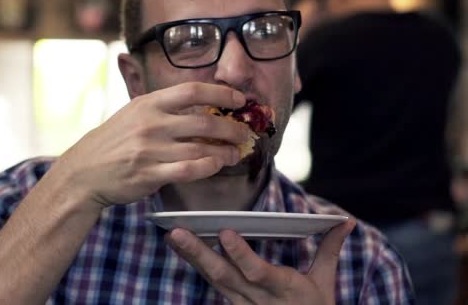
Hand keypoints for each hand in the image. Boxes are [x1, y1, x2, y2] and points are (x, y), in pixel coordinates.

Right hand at [50, 82, 249, 208]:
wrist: (84, 171)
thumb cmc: (113, 141)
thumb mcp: (133, 113)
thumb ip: (163, 108)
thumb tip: (202, 106)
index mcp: (148, 104)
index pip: (192, 90)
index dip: (221, 92)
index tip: (239, 99)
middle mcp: (151, 124)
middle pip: (205, 121)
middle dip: (232, 128)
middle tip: (245, 133)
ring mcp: (150, 150)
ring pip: (201, 149)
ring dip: (226, 151)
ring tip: (236, 153)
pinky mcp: (150, 174)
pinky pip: (189, 170)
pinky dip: (209, 167)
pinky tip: (217, 165)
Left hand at [166, 218, 356, 304]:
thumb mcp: (325, 282)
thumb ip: (329, 249)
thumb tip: (344, 220)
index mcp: (283, 290)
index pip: (258, 272)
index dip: (241, 254)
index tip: (225, 232)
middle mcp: (258, 299)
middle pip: (224, 276)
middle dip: (199, 254)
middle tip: (177, 233)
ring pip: (212, 281)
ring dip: (191, 257)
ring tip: (172, 235)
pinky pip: (211, 285)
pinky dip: (196, 266)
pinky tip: (180, 248)